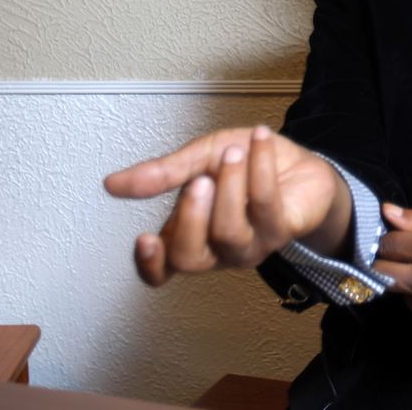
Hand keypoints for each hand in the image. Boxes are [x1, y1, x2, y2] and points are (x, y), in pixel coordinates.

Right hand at [104, 125, 350, 285]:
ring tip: (234, 152)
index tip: (144, 237)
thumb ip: (162, 174)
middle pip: (190, 258)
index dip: (149, 264)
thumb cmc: (245, 166)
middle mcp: (217, 248)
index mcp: (189, 233)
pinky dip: (260, 166)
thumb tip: (113, 184)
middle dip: (190, 217)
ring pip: (229, 232)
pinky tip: (260, 140)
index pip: (162, 271)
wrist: (298, 161)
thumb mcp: (198, 158)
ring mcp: (250, 245)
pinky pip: (266, 205)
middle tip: (199, 180)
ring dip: (230, 186)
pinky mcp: (282, 231)